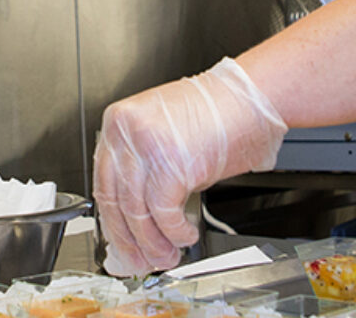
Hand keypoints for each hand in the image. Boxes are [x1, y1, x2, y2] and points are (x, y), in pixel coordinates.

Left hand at [93, 57, 286, 275]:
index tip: (121, 239)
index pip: (104, 181)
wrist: (251, 98)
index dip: (114, 219)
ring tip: (166, 256)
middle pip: (116, 200)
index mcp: (119, 122)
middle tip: (141, 258)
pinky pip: (164, 212)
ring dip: (153, 243)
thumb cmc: (218, 113)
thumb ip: (144, 166)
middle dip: (130, 239)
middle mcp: (126, 132)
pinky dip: (174, 232)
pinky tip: (185, 236)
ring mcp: (146, 147)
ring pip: (137, 211)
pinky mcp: (171, 165)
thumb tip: (138, 213)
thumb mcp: (165, 132)